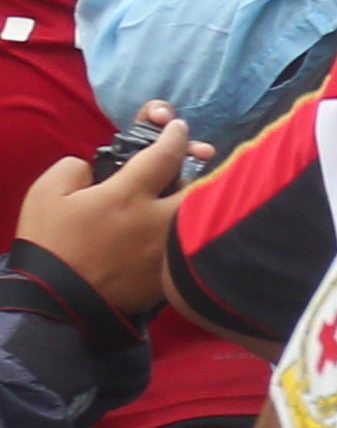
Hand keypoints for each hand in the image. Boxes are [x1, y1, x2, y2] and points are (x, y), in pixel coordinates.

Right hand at [19, 113, 205, 316]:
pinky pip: (190, 246)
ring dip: (197, 202)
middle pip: (198, 188)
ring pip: (199, 218)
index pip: (163, 156)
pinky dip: (192, 233)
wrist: (60, 301)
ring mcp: (170, 251)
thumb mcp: (47, 194)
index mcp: (127, 196)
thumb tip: (95, 167)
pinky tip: (185, 229)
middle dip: (199, 172)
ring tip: (185, 197)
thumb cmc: (51, 244)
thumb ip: (74, 169)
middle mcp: (157, 221)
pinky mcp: (173, 277)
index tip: (178, 126)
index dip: (173, 136)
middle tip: (195, 164)